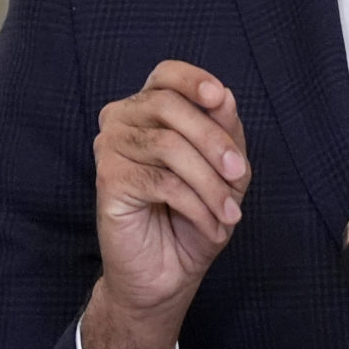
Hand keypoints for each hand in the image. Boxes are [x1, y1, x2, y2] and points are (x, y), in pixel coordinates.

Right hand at [84, 61, 249, 348]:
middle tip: (240, 176)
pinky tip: (212, 225)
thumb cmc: (193, 216)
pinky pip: (161, 182)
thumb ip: (223, 132)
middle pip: (170, 107)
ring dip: (209, 182)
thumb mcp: (222, 171)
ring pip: (168, 146)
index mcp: (149, 108)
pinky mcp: (108, 180)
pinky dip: (196, 205)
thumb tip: (224, 97)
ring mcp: (110, 148)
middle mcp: (122, 120)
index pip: (167, 74)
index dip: (194, 80)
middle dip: (214, 141)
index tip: (220, 100)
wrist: (166, 274)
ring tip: (230, 213)